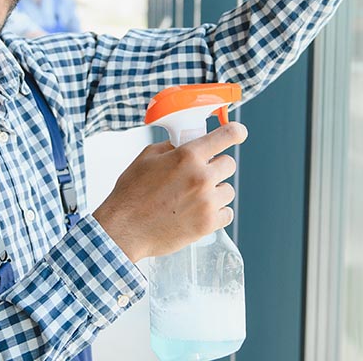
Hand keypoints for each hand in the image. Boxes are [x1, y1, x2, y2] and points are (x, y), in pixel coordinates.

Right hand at [93, 122, 247, 262]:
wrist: (124, 229)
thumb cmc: (131, 194)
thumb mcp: (146, 158)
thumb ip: (171, 147)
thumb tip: (186, 143)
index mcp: (187, 156)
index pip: (226, 135)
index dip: (235, 132)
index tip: (238, 134)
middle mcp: (201, 176)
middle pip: (229, 164)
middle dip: (216, 167)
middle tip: (199, 175)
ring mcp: (207, 201)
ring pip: (228, 190)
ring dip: (215, 192)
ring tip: (194, 198)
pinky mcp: (208, 224)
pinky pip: (227, 213)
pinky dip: (216, 213)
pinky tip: (199, 213)